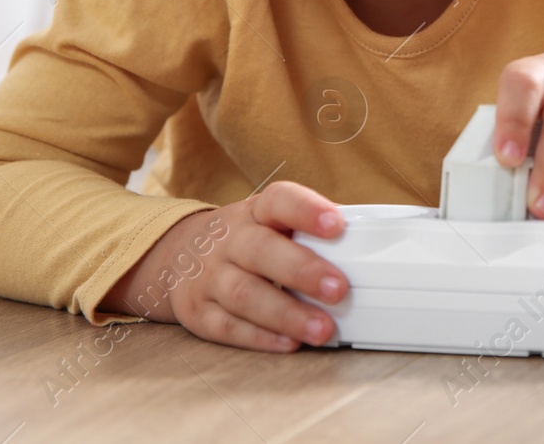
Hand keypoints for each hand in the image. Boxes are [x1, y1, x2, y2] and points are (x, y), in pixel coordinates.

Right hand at [99, 181, 348, 352]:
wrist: (178, 255)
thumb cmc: (245, 239)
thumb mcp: (270, 222)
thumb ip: (307, 233)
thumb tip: (365, 251)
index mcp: (256, 212)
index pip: (280, 201)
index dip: (307, 211)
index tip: (337, 225)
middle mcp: (229, 240)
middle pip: (261, 251)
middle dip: (302, 270)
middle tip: (339, 289)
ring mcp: (210, 276)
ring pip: (245, 294)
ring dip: (286, 314)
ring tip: (322, 329)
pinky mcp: (199, 312)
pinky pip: (227, 326)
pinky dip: (259, 337)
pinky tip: (289, 343)